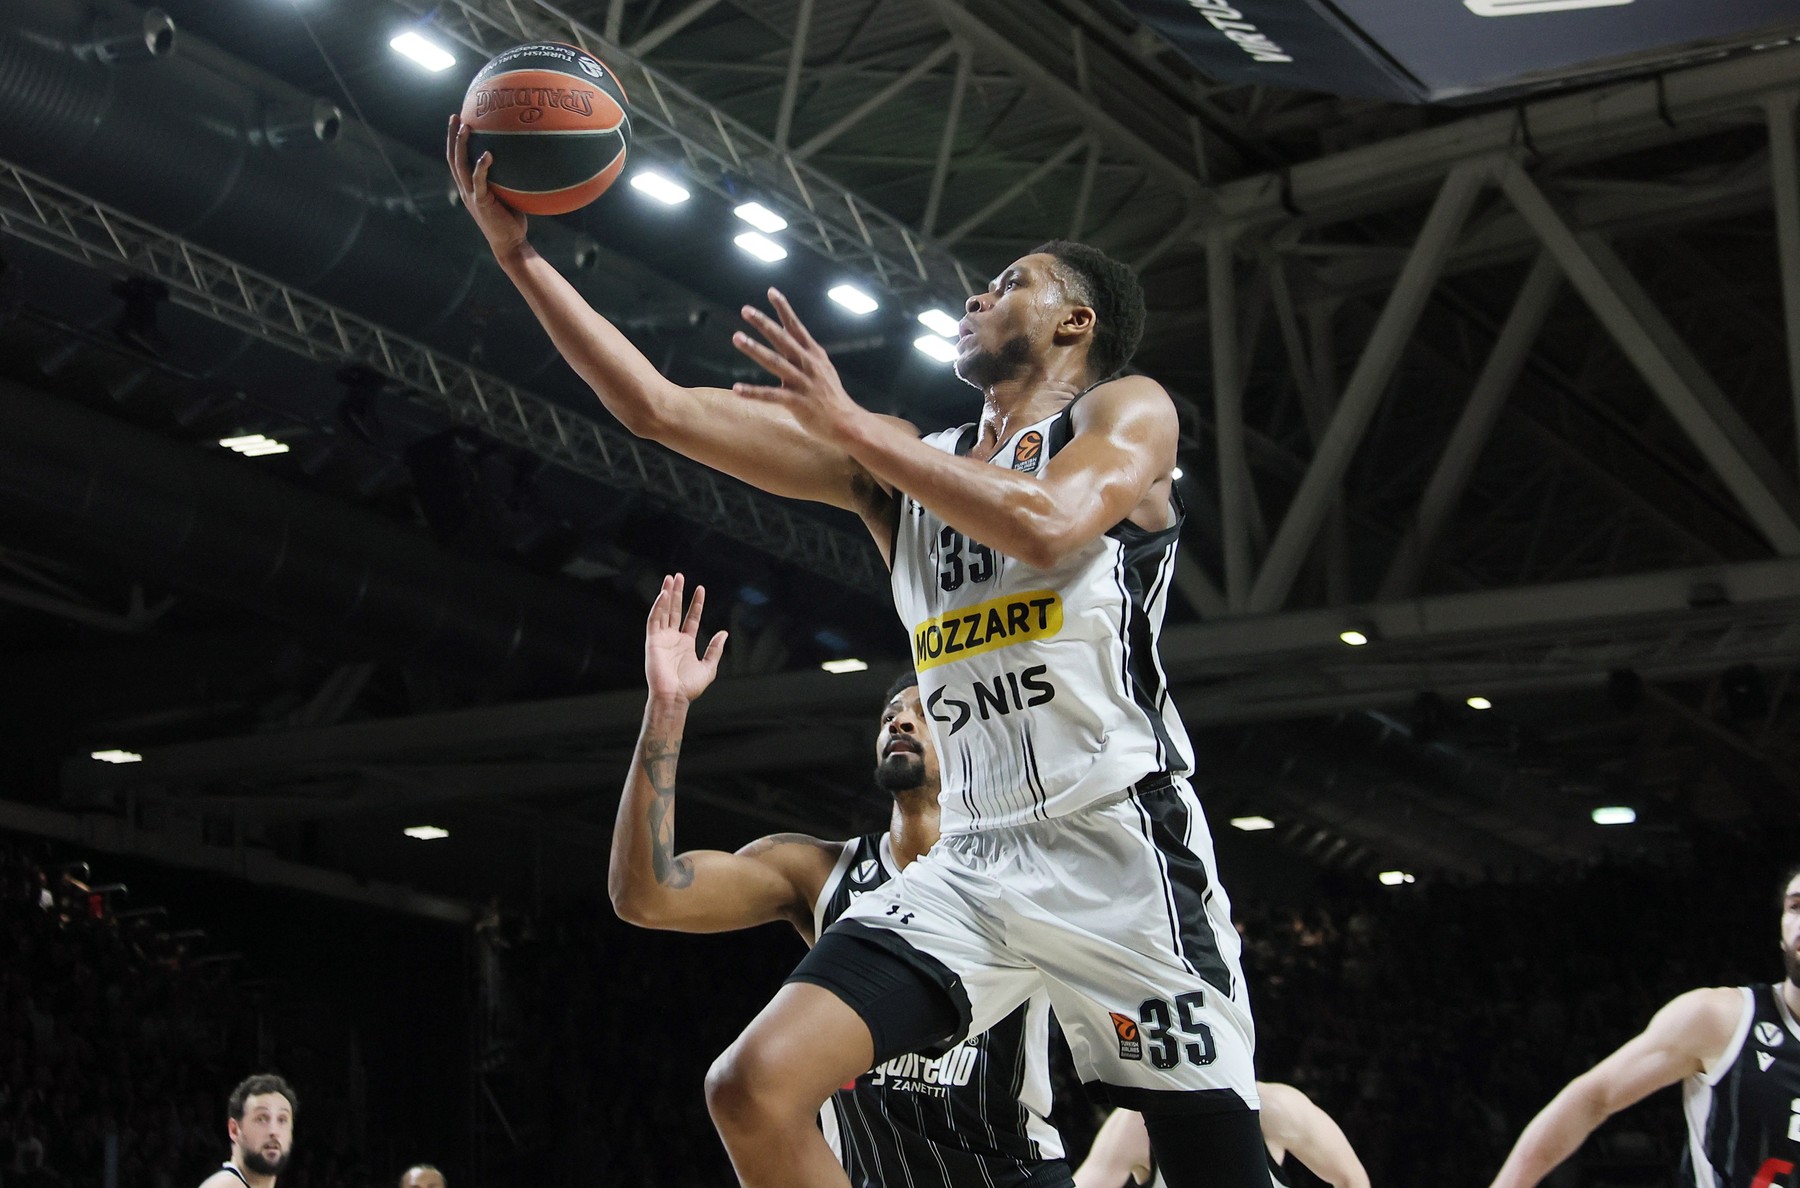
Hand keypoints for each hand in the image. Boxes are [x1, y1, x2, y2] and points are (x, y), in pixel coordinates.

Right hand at [446, 114, 527, 258]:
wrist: (510, 243)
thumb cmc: (512, 220)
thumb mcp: (508, 194)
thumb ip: (509, 178)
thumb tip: (525, 158)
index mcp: (470, 187)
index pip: (457, 160)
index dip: (454, 141)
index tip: (458, 120)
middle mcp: (466, 190)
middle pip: (453, 158)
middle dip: (452, 136)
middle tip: (455, 116)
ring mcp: (472, 196)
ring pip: (460, 166)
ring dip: (461, 146)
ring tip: (466, 128)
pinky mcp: (482, 203)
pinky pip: (479, 182)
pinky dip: (481, 167)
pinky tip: (487, 154)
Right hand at [644, 574, 726, 702]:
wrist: (674, 696)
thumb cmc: (690, 687)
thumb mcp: (709, 667)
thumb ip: (715, 649)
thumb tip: (724, 633)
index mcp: (686, 643)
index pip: (690, 618)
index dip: (695, 603)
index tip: (700, 589)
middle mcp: (673, 638)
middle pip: (675, 610)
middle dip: (677, 593)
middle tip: (678, 576)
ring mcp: (662, 638)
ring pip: (664, 611)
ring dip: (667, 595)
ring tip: (671, 578)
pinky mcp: (652, 641)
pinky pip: (654, 620)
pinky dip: (658, 607)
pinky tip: (664, 594)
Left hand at [731, 288, 863, 443]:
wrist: (847, 423)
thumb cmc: (832, 397)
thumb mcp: (824, 369)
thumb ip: (808, 354)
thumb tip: (795, 338)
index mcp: (814, 355)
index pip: (797, 327)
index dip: (784, 309)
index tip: (771, 292)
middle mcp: (808, 364)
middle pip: (783, 339)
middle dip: (764, 323)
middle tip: (746, 310)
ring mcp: (802, 383)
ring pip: (775, 362)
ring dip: (755, 349)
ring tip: (737, 337)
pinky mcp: (797, 403)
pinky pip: (770, 396)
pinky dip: (753, 393)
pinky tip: (736, 389)